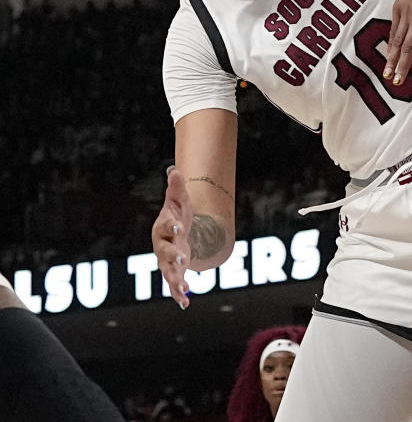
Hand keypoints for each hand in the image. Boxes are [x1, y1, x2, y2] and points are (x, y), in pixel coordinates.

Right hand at [151, 166, 192, 308]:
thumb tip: (174, 169)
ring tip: (185, 288)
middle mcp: (163, 246)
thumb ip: (176, 187)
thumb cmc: (177, 214)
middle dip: (174, 254)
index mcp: (164, 227)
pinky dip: (178, 295)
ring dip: (176, 280)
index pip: (167, 225)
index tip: (180, 226)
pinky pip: (174, 285)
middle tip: (184, 257)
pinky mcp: (174, 272)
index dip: (172, 225)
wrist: (176, 231)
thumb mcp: (179, 200)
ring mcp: (167, 261)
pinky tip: (185, 304)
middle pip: (165, 251)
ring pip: (169, 272)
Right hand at [384, 0, 411, 84]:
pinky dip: (391, 45)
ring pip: (398, 41)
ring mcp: (405, 13)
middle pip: (408, 45)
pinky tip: (388, 57)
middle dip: (402, 64)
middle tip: (398, 80)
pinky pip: (393, 30)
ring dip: (392, 59)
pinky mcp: (397, 9)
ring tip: (388, 74)